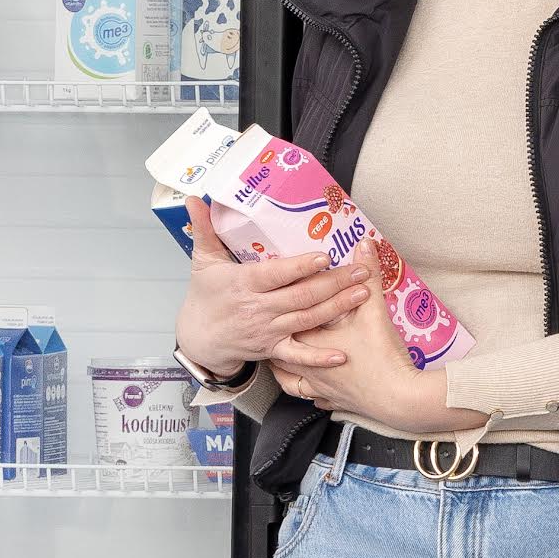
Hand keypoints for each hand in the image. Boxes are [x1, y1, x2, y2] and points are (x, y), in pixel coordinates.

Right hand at [173, 194, 377, 377]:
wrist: (199, 338)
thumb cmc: (204, 297)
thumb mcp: (202, 261)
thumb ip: (203, 228)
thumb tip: (196, 199)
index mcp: (244, 283)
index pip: (276, 274)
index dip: (300, 267)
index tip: (324, 256)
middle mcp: (258, 308)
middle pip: (300, 296)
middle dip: (334, 283)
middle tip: (360, 271)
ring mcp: (267, 331)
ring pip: (307, 319)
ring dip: (337, 307)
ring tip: (362, 294)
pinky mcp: (273, 349)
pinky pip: (298, 355)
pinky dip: (319, 358)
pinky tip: (342, 354)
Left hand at [268, 243, 486, 436]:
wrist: (398, 398)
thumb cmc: (382, 354)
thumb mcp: (375, 309)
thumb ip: (368, 274)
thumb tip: (364, 242)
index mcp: (310, 339)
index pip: (286, 317)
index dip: (279, 304)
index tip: (272, 294)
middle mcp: (306, 364)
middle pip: (278, 347)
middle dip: (272, 334)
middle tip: (267, 319)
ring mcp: (317, 386)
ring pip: (286, 377)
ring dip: (281, 366)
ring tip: (278, 353)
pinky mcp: (331, 401)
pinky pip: (307, 397)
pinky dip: (303, 389)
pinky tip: (307, 386)